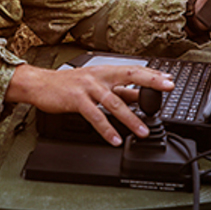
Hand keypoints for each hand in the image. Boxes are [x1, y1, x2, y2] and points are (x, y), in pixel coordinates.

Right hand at [5, 63, 174, 145]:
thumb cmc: (67, 85)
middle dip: (150, 82)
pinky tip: (114, 139)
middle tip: (167, 88)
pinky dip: (106, 129)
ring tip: (142, 131)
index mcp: (105, 71)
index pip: (134, 70)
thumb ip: (117, 91)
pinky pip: (94, 116)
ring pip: (113, 102)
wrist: (40, 85)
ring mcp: (87, 87)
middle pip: (129, 76)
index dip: (152, 75)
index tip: (170, 80)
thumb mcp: (95, 85)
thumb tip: (140, 96)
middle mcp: (99, 76)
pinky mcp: (76, 99)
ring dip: (130, 118)